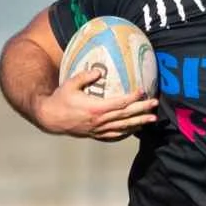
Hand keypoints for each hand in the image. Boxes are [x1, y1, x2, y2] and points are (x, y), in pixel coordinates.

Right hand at [35, 69, 158, 140]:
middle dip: (142, 110)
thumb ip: (84, 76)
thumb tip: (99, 70)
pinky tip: (135, 129)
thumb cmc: (60, 99)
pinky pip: (114, 136)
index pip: (118, 103)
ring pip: (123, 127)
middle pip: (125, 116)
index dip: (132, 98)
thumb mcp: (70, 84)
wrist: (50, 118)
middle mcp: (99, 121)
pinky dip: (126, 133)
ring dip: (139, 123)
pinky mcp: (95, 135)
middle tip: (155, 104)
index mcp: (95, 108)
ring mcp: (98, 130)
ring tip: (152, 119)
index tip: (142, 91)